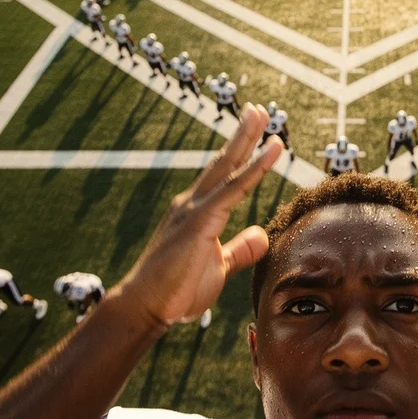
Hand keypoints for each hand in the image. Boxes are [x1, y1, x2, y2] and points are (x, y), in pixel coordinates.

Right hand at [117, 103, 282, 327]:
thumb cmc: (176, 290)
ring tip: (261, 113)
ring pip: (227, 167)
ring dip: (246, 138)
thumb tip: (261, 235)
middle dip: (242, 134)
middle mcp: (192, 204)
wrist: (145, 309)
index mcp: (197, 213)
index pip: (223, 176)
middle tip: (257, 109)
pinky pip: (234, 189)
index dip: (241, 153)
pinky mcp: (200, 222)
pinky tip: (272, 150)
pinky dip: (256, 168)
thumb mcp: (218, 267)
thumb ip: (239, 250)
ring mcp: (194, 210)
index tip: (255, 131)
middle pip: (223, 162)